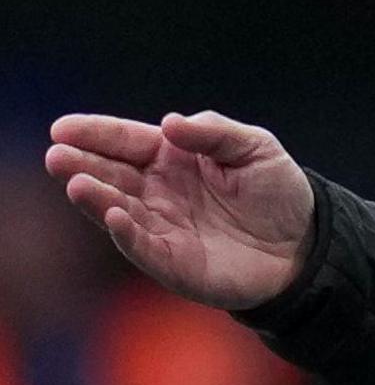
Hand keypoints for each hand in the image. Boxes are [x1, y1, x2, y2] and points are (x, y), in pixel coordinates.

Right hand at [44, 111, 315, 310]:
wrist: (307, 244)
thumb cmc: (278, 191)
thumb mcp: (255, 147)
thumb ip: (214, 131)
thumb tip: (170, 122)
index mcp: (173, 158)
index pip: (127, 141)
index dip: (96, 134)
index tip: (63, 128)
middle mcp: (158, 192)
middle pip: (112, 175)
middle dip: (82, 165)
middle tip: (57, 156)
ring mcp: (163, 228)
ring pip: (120, 211)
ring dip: (97, 199)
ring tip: (77, 184)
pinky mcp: (175, 262)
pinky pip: (144, 248)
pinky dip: (127, 234)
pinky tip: (116, 216)